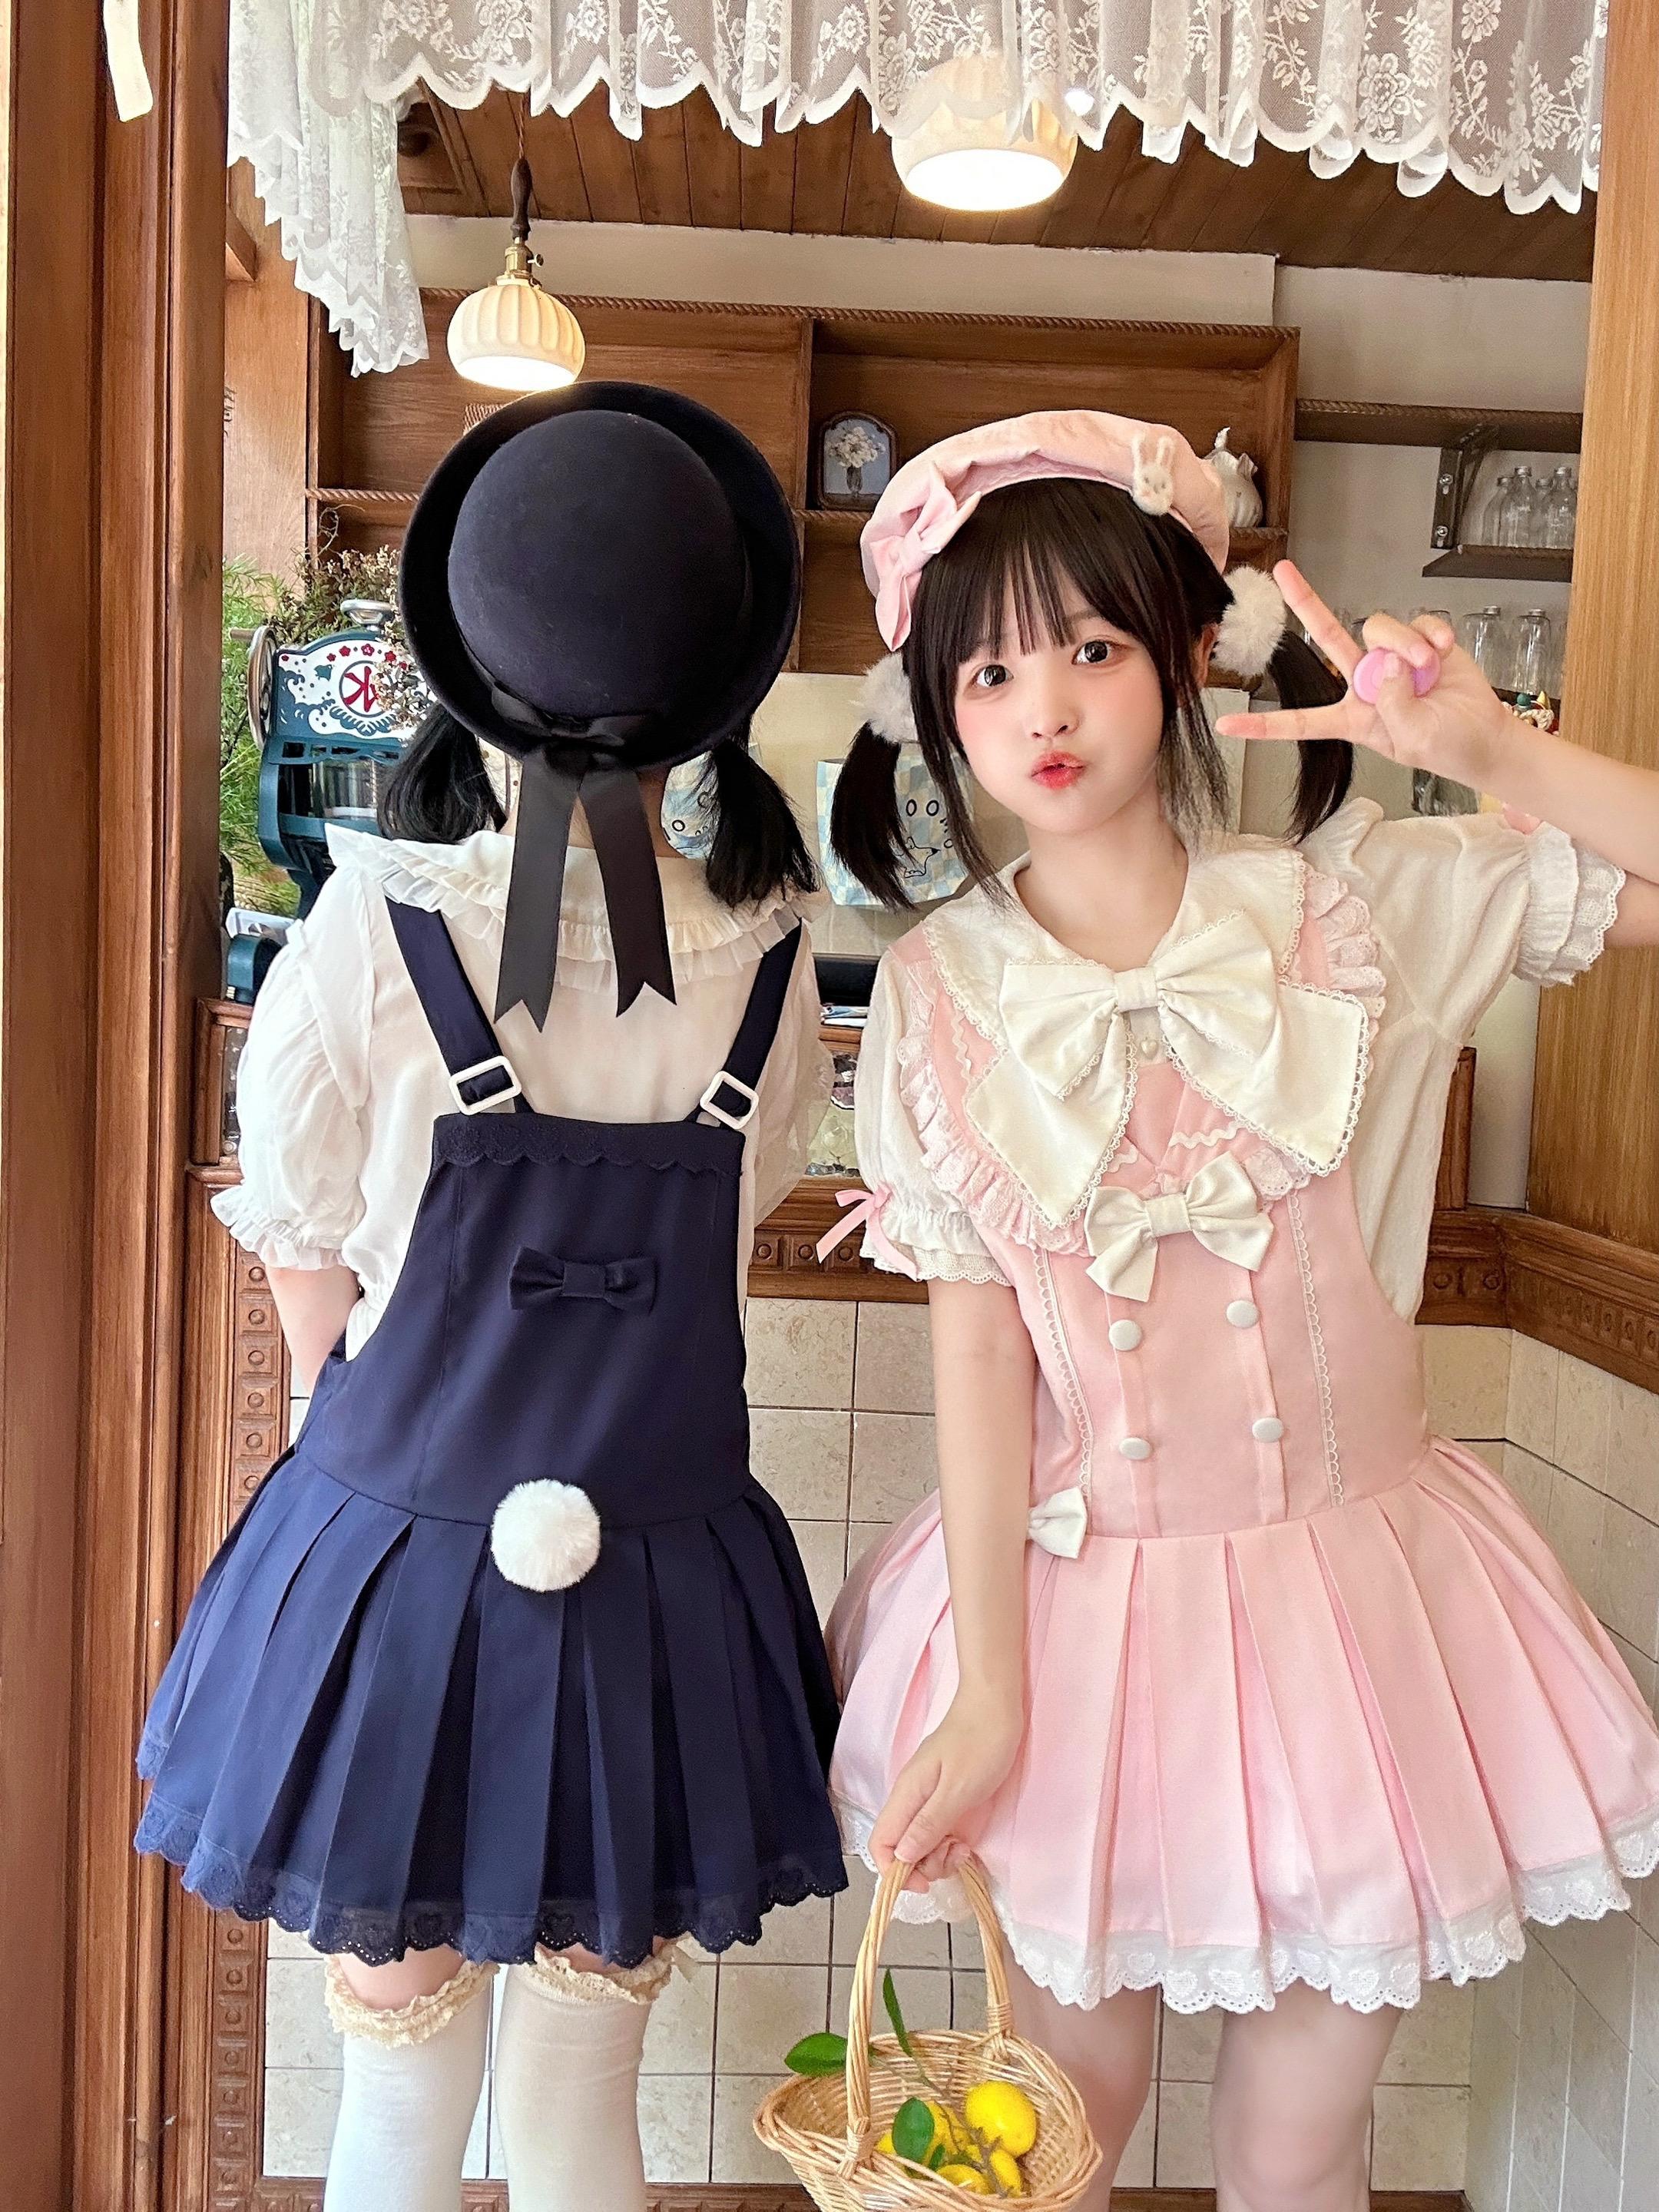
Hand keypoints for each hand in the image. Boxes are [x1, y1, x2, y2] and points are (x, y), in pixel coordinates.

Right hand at [868, 1694, 1023, 1894]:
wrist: (996, 1704)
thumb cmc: (981, 1742)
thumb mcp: (958, 1789)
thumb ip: (928, 1824)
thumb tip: (902, 1857)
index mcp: (906, 1795)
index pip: (880, 1845)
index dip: (897, 1872)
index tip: (927, 1881)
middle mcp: (910, 1798)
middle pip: (899, 1848)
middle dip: (924, 1865)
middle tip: (956, 1856)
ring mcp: (925, 1797)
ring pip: (917, 1842)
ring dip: (937, 1856)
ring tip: (964, 1848)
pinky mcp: (941, 1796)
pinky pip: (933, 1831)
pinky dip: (947, 1843)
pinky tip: (966, 1839)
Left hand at [1214, 563, 1514, 790]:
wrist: (1484, 734)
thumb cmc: (1446, 745)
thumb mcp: (1411, 738)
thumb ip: (1392, 703)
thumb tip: (1385, 663)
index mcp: (1351, 717)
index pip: (1300, 721)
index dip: (1263, 726)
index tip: (1227, 723)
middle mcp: (1364, 682)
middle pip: (1326, 637)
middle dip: (1304, 602)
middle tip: (1282, 572)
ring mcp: (1390, 659)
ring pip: (1377, 629)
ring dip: (1403, 643)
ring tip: (1426, 665)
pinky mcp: (1419, 642)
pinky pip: (1416, 623)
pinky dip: (1430, 635)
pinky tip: (1442, 653)